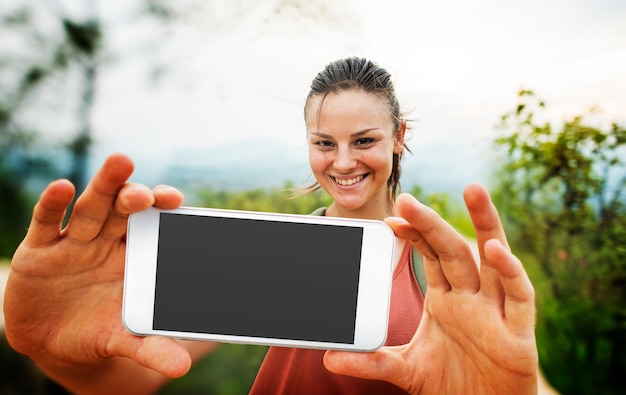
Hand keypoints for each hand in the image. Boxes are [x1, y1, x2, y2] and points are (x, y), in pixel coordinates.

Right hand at [4, 153, 190, 380]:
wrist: (53, 340)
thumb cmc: (97, 331)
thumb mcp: (122, 340)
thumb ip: (150, 349)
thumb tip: (182, 368)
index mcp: (132, 255)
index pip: (150, 224)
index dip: (161, 209)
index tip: (176, 201)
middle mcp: (105, 241)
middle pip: (122, 209)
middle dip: (133, 195)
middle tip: (144, 191)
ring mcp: (73, 242)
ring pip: (89, 208)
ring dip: (103, 187)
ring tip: (120, 164)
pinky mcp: (39, 249)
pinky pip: (46, 222)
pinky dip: (52, 205)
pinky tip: (62, 187)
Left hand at [323, 184, 537, 393]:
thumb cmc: (452, 384)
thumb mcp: (406, 370)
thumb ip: (372, 361)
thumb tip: (329, 357)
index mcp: (447, 299)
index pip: (431, 255)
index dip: (415, 233)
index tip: (392, 219)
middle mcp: (472, 297)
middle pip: (455, 249)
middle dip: (433, 222)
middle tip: (407, 197)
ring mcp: (496, 312)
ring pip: (494, 259)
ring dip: (486, 224)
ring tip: (473, 190)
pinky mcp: (518, 333)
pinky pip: (519, 296)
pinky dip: (511, 272)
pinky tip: (495, 250)